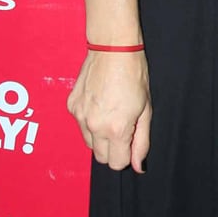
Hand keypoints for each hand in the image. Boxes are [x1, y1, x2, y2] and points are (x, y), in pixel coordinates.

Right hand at [67, 50, 151, 172]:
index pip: (116, 163)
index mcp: (116, 129)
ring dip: (100, 137)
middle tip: (122, 128)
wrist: (113, 49)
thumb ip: (141, 142)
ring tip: (111, 114)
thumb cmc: (134, 76)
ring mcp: (80, 116)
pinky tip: (99, 104)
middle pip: (101, 158)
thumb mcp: (145, 111)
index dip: (126, 155)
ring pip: (89, 143)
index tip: (130, 141)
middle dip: (112, 149)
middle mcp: (94, 126)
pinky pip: (80, 125)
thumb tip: (138, 167)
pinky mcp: (72, 106)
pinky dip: (89, 121)